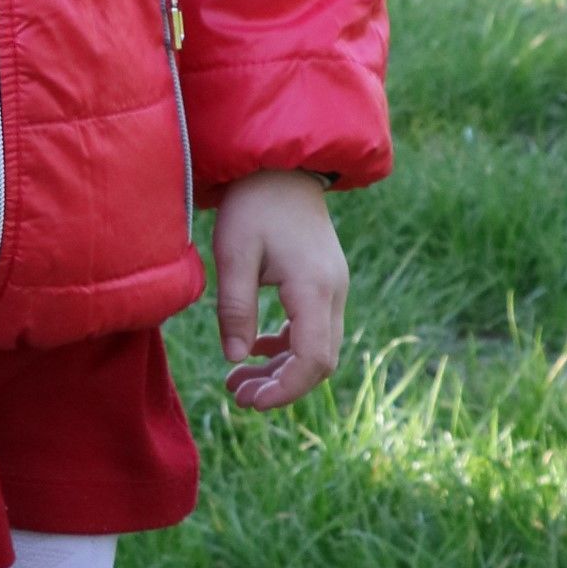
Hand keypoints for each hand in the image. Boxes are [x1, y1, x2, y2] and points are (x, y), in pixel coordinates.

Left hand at [212, 171, 347, 410]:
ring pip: (317, 348)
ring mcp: (333, 287)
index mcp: (314, 288)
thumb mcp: (233, 254)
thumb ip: (235, 308)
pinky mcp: (323, 282)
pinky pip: (313, 329)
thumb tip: (236, 358)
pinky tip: (254, 350)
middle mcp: (333, 292)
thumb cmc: (254, 204)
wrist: (281, 165)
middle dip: (281, 386)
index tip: (251, 402)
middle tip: (237, 395)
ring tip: (237, 382)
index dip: (285, 390)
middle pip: (320, 362)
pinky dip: (287, 348)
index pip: (313, 360)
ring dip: (282, 370)